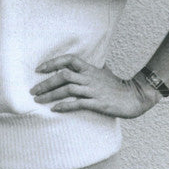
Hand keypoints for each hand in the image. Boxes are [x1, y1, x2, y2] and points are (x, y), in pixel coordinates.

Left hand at [32, 55, 159, 118]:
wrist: (135, 97)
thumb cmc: (118, 85)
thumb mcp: (104, 72)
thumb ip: (94, 67)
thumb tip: (88, 62)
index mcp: (90, 69)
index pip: (68, 60)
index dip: (52, 62)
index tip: (39, 69)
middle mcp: (89, 77)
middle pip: (63, 75)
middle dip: (45, 83)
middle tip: (33, 90)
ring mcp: (93, 90)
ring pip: (67, 89)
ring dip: (50, 95)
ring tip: (38, 100)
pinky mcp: (97, 103)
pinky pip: (77, 103)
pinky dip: (64, 106)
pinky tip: (55, 109)